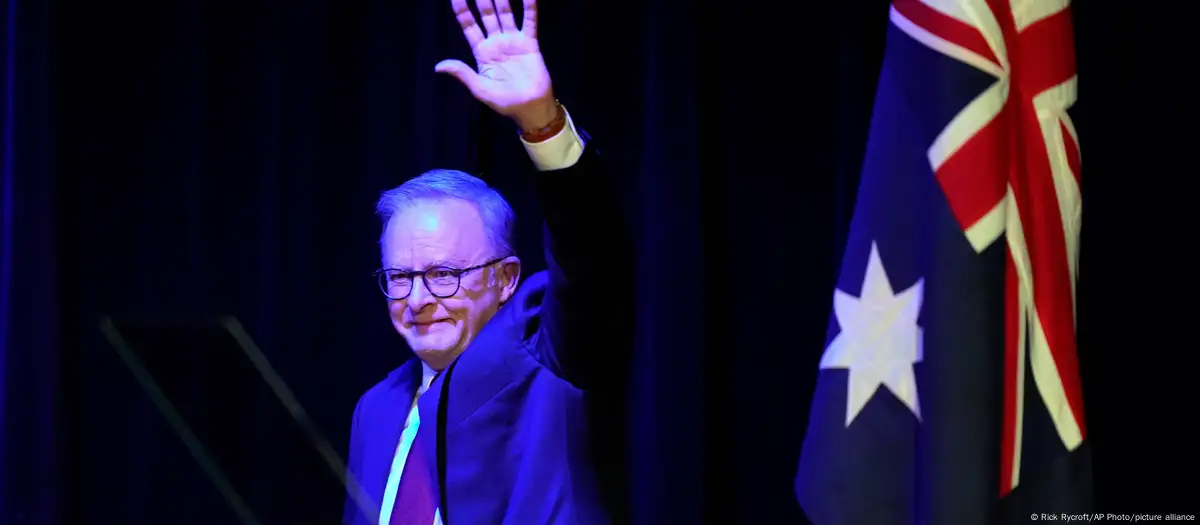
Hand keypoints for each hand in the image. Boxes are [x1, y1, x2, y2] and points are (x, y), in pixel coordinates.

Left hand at [435, 0, 557, 130]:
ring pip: (505, 14)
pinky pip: (529, 22)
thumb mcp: (479, 89)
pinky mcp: (529, 43)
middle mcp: (496, 42)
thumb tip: (438, 66)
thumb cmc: (504, 102)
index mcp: (481, 52)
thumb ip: (462, 73)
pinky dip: (529, 8)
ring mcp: (512, 41)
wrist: (530, 108)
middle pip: (486, 15)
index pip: (469, 26)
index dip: (462, 10)